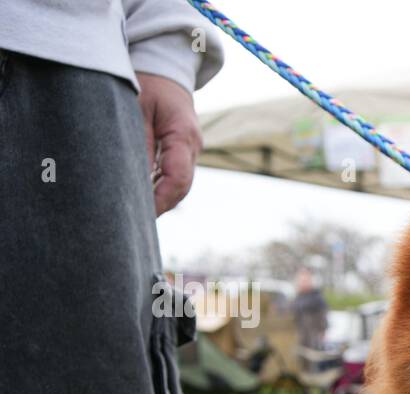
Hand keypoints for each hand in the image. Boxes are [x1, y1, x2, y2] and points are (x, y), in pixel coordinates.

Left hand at [136, 73, 201, 215]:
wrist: (166, 69)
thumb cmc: (148, 83)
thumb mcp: (136, 107)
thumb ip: (137, 142)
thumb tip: (132, 180)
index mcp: (184, 136)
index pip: (178, 178)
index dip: (161, 200)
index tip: (141, 215)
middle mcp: (193, 147)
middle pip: (181, 188)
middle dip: (160, 206)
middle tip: (134, 223)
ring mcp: (190, 151)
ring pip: (178, 185)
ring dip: (159, 200)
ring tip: (134, 214)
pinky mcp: (182, 153)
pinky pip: (173, 177)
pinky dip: (158, 189)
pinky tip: (139, 198)